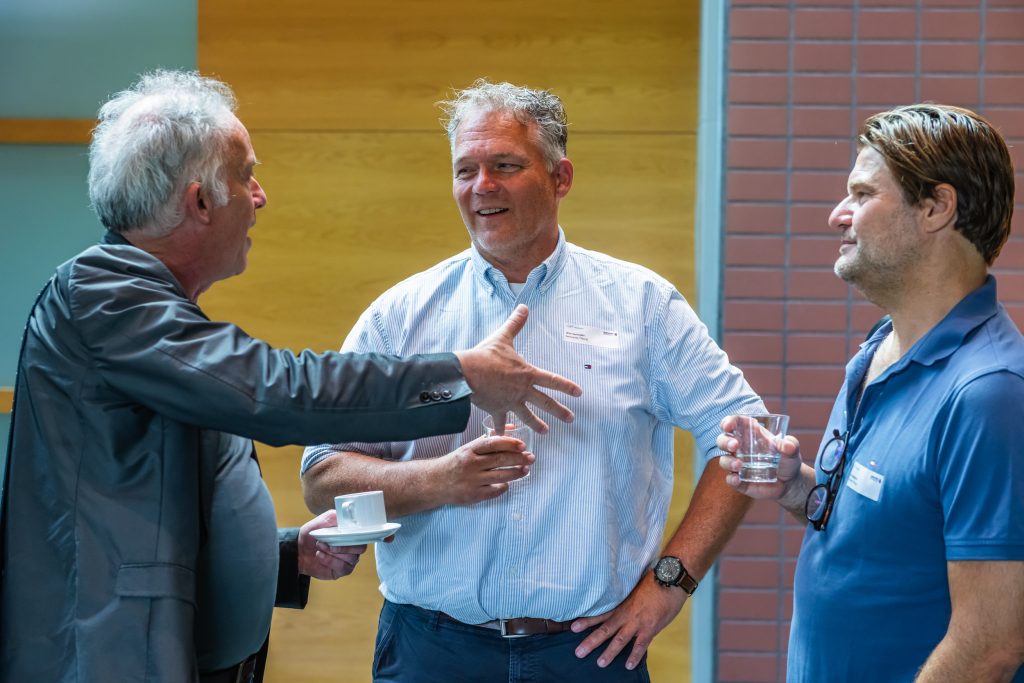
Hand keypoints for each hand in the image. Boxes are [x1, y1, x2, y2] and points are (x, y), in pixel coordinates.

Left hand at [297, 509, 367, 579]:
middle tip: (329, 543)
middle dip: (344, 545)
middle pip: (360, 548)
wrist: (299, 548)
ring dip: (333, 552)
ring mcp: (348, 560)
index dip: (356, 535)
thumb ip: (336, 517)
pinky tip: (319, 555)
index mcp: (352, 534)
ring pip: (351, 558)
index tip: (343, 533)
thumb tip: (349, 516)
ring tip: (319, 546)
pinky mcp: (341, 570)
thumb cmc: (313, 533)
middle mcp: (353, 547)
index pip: (363, 535)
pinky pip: (342, 567)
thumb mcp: (323, 520)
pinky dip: (329, 560)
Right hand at [433, 435, 534, 505]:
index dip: (509, 443)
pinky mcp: (473, 494)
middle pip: (500, 459)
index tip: (522, 445)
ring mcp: (472, 480)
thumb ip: (489, 439)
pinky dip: (504, 486)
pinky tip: (508, 483)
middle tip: (531, 458)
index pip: (492, 443)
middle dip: (518, 458)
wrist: (435, 482)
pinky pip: (495, 490)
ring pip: (500, 476)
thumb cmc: (456, 463)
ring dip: (516, 473)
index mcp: (469, 450)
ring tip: (525, 469)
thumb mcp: (469, 448)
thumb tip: (511, 428)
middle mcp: (471, 464)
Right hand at [456, 304, 581, 433]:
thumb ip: (515, 323)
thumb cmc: (486, 355)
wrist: (468, 374)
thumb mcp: (503, 337)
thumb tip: (524, 307)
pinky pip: (500, 422)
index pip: (553, 380)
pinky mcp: (497, 409)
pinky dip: (501, 430)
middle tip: (571, 419)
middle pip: (545, 402)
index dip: (567, 386)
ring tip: (546, 432)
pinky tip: (503, 437)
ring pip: (527, 416)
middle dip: (560, 411)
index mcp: (527, 374)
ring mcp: (511, 402)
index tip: (579, 393)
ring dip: (537, 424)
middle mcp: (522, 390)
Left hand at [571, 573, 685, 669]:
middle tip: (578, 653)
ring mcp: (638, 622)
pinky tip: (628, 666)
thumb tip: (619, 603)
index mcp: (621, 604)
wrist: (669, 580)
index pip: (600, 614)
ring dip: (609, 652)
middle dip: (591, 642)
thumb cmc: (653, 581)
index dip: (586, 621)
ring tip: (600, 663)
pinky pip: (641, 645)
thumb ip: (626, 599)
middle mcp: (626, 615)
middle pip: (605, 630)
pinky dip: (635, 656)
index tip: (573, 628)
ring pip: (620, 640)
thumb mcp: (635, 588)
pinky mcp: (650, 628)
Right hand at [716, 415, 801, 500]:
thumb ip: (791, 445)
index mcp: (751, 435)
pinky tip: (737, 479)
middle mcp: (741, 449)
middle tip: (734, 446)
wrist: (791, 483)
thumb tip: (787, 446)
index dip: (728, 422)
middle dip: (725, 441)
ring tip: (739, 465)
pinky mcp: (740, 480)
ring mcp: (738, 464)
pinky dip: (731, 479)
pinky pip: (729, 479)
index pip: (735, 423)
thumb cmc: (788, 460)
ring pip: (723, 460)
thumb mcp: (793, 450)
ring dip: (728, 461)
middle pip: (723, 440)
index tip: (728, 426)